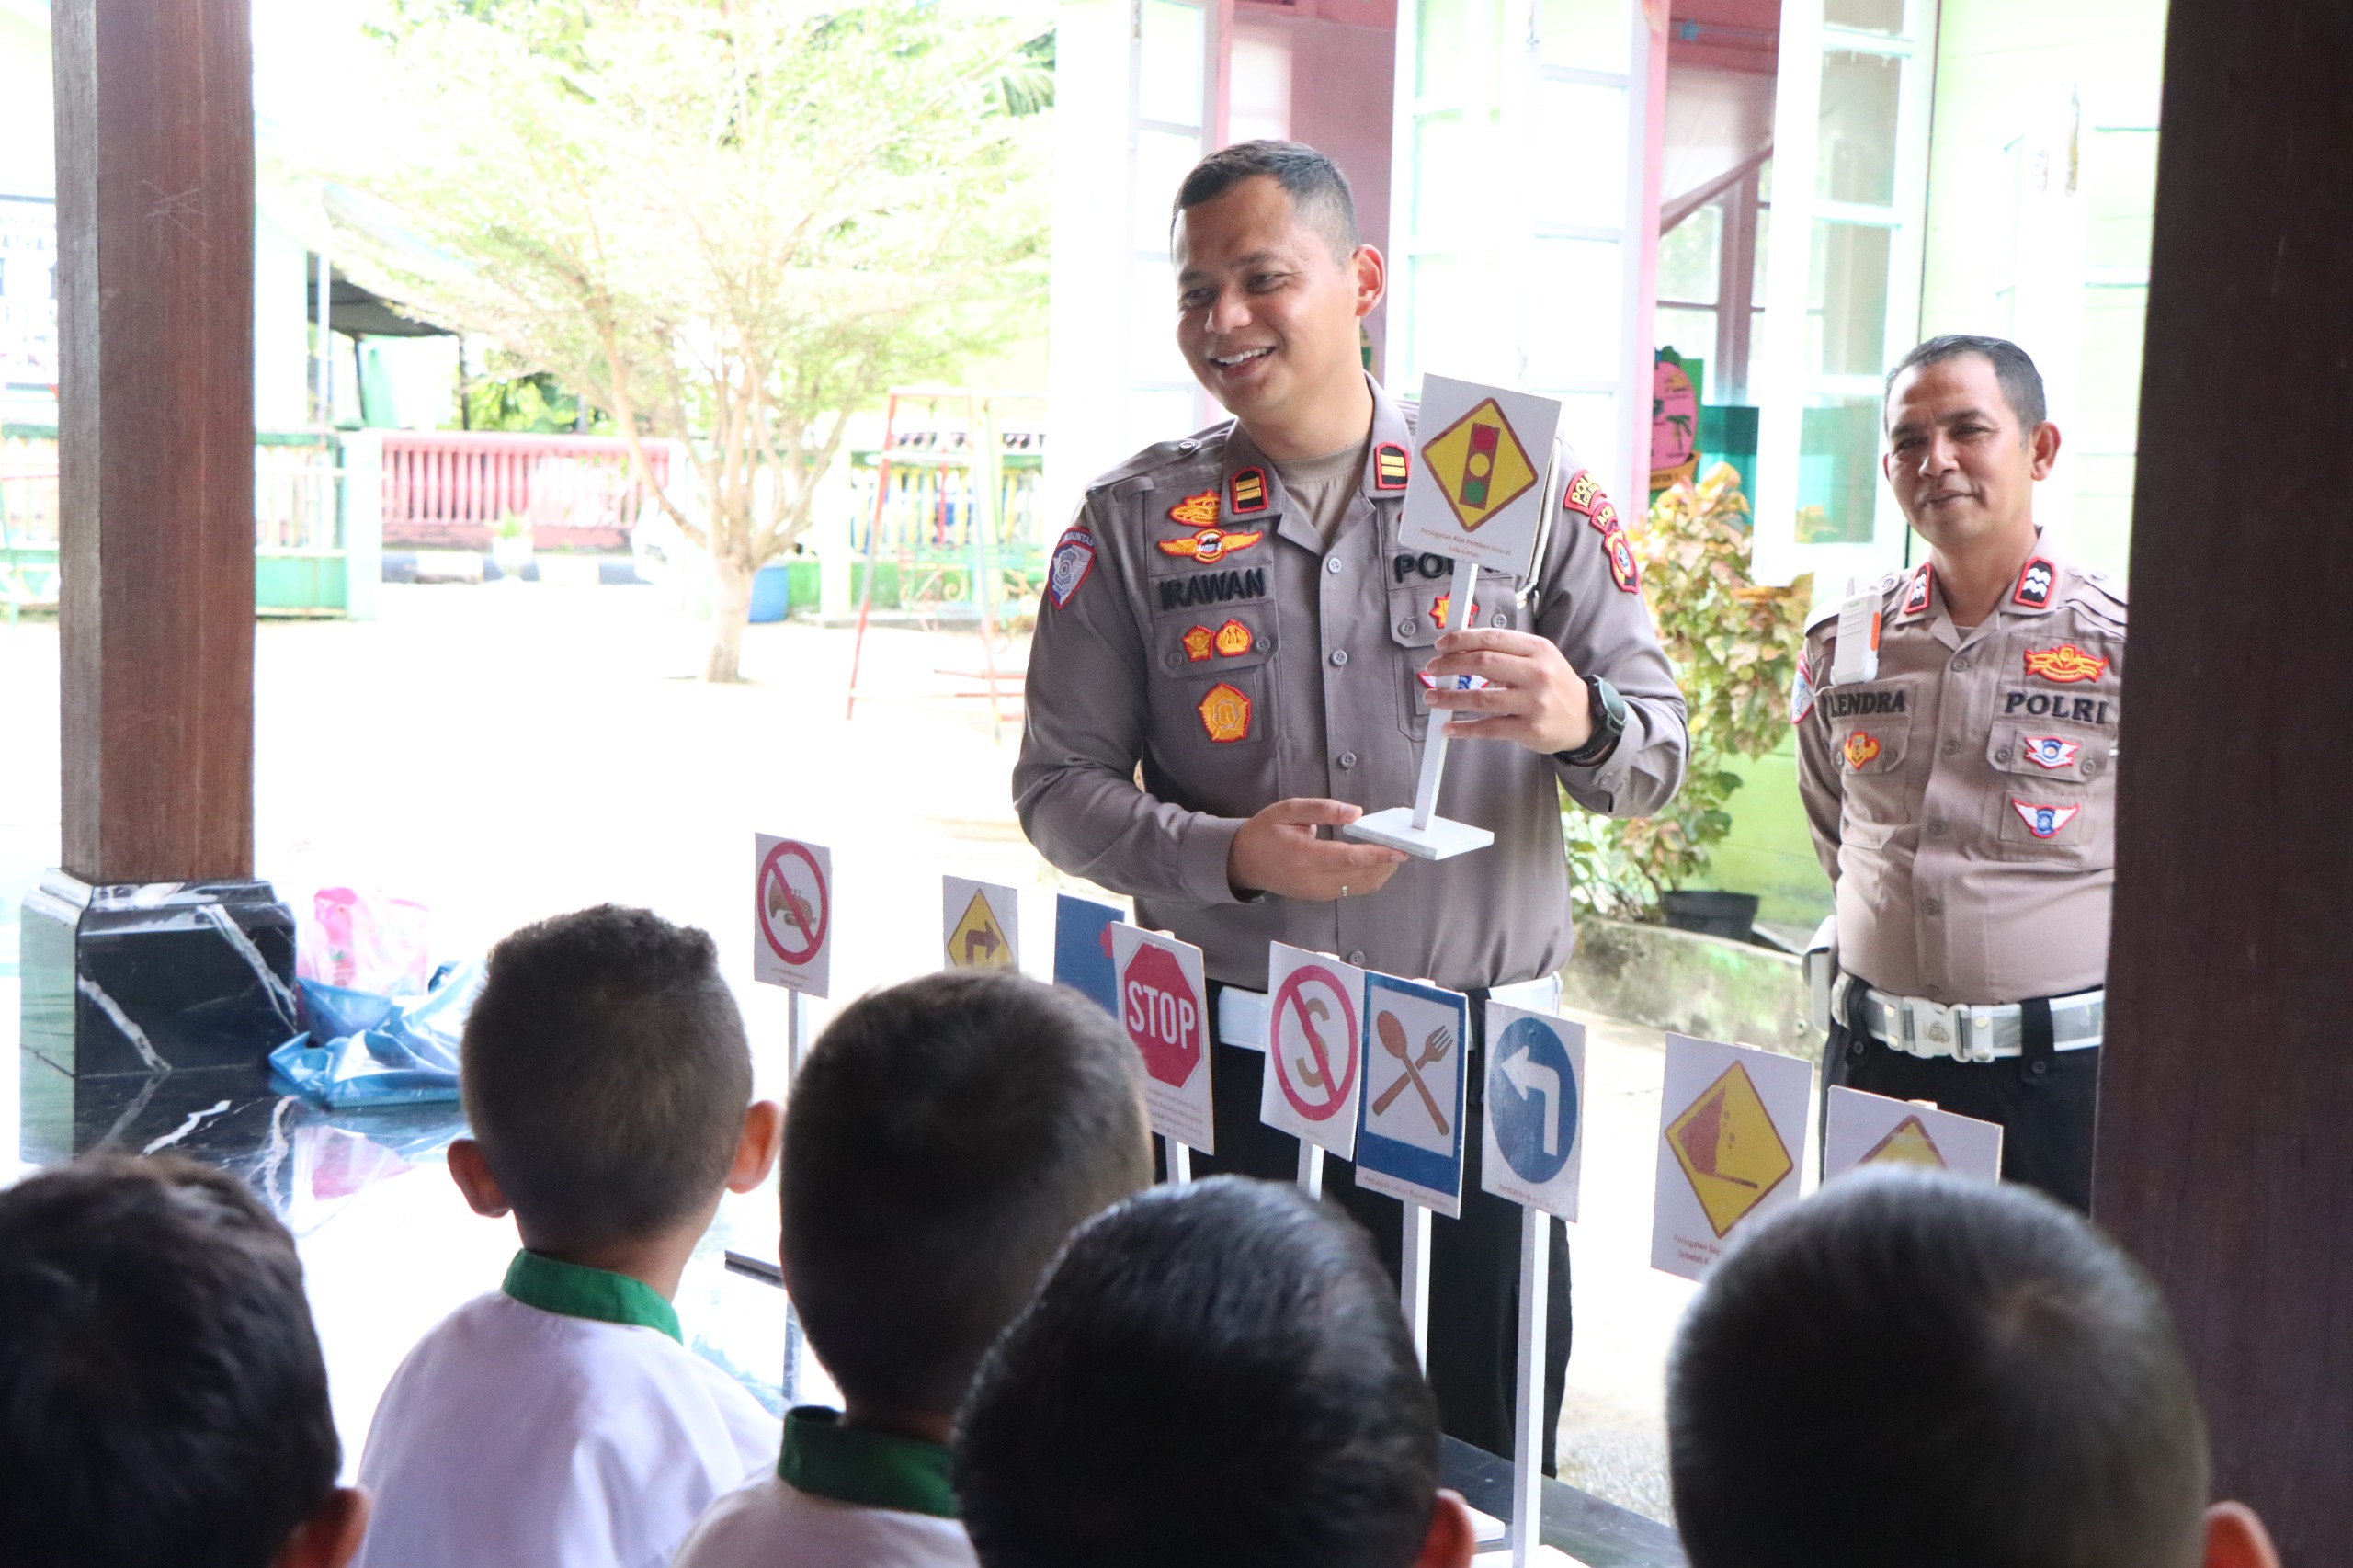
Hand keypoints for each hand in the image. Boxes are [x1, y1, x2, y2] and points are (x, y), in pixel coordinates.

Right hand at [1228, 798, 1408, 901]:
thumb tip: (1355, 812)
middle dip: (1386, 864)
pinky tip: (1374, 863)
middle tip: (1403, 847)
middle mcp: (1312, 880)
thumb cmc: (1265, 832)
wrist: (1242, 862)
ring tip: (1393, 854)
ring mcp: (1316, 893)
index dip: (1377, 854)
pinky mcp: (1318, 897)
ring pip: (1359, 888)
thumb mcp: (1288, 810)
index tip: (1400, 849)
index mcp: (1304, 856)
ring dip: (1380, 872)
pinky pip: (1350, 890)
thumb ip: (1322, 809)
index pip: (1348, 858)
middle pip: (1360, 877)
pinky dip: (1367, 878)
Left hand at [1420, 629, 1592, 752]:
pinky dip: (1464, 728)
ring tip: (1432, 698)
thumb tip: (1462, 650)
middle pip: (1483, 664)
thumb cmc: (1554, 686)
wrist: (1585, 719)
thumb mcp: (1540, 659)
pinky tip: (1449, 728)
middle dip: (1450, 665)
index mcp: (1538, 649)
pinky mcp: (1529, 729)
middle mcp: (1537, 673)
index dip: (1461, 640)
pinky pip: (1489, 728)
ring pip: (1481, 698)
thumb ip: (1507, 652)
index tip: (1441, 645)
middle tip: (1432, 669)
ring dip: (1450, 698)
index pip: (1492, 637)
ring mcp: (1534, 703)